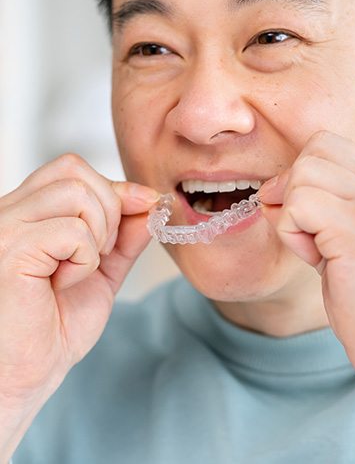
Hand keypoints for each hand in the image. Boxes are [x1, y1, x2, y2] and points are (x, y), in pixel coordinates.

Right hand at [0, 154, 158, 405]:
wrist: (26, 374)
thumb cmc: (54, 328)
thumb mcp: (102, 272)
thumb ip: (123, 236)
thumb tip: (149, 202)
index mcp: (28, 214)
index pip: (71, 170)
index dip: (115, 187)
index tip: (146, 204)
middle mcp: (10, 212)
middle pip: (73, 169)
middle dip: (110, 206)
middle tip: (103, 252)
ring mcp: (6, 228)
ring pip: (76, 191)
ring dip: (98, 233)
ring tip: (81, 269)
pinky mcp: (11, 249)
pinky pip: (71, 230)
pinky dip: (85, 259)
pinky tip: (64, 283)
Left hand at [259, 130, 354, 390]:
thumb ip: (327, 211)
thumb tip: (274, 190)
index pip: (331, 146)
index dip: (304, 175)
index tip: (304, 215)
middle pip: (314, 150)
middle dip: (292, 188)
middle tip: (303, 232)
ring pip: (302, 174)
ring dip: (291, 213)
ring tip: (314, 250)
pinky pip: (297, 205)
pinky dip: (290, 233)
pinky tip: (314, 260)